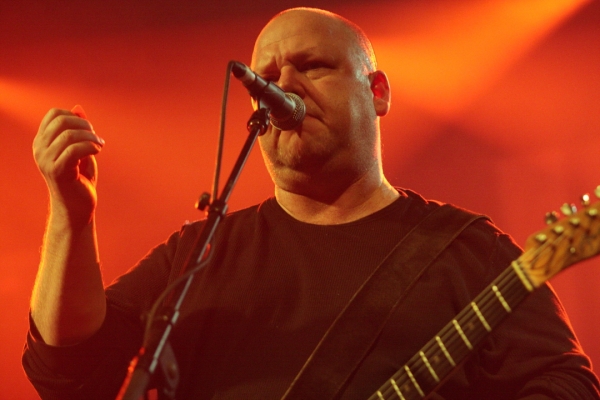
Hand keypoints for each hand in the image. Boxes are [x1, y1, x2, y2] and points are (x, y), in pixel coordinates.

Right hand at [33, 106, 104, 226]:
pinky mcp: (57, 171)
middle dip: (85, 125)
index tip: (88, 130)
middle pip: (62, 121)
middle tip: (96, 137)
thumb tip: (77, 108)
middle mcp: (39, 149)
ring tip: (100, 145)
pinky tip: (98, 151)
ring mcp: (45, 160)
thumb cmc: (80, 179)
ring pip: (69, 135)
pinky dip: (91, 147)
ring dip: (91, 137)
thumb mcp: (80, 149)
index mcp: (42, 141)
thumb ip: (78, 130)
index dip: (75, 117)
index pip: (54, 114)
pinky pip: (75, 150)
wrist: (77, 207)